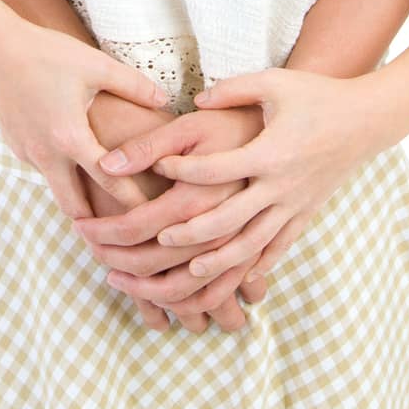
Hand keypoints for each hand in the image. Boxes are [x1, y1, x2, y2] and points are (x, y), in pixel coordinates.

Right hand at [0, 21, 171, 220]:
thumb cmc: (49, 53)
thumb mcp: (97, 65)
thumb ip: (133, 85)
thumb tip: (163, 99)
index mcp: (70, 138)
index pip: (108, 180)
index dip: (132, 200)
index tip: (149, 216)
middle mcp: (46, 154)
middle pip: (74, 207)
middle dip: (96, 219)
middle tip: (120, 224)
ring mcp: (26, 152)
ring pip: (56, 186)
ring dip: (76, 193)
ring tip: (100, 197)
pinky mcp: (14, 145)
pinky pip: (42, 167)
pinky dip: (58, 170)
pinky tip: (72, 157)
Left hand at [73, 105, 271, 319]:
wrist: (328, 118)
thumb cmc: (249, 114)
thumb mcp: (195, 121)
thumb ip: (150, 144)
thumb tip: (106, 164)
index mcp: (204, 189)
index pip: (142, 223)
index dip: (106, 230)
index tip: (79, 228)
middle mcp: (229, 220)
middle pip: (166, 262)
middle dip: (124, 266)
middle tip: (96, 261)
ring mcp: (256, 235)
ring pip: (202, 284)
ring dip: (160, 292)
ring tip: (128, 284)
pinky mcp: (278, 238)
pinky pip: (239, 280)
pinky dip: (208, 294)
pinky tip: (184, 291)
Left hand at [105, 69, 394, 284]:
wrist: (366, 119)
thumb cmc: (316, 95)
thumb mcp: (274, 82)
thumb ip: (233, 89)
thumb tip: (195, 98)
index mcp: (269, 152)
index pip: (216, 169)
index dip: (182, 169)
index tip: (158, 167)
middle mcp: (281, 186)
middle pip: (229, 220)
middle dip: (192, 233)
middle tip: (160, 237)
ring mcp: (295, 205)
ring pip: (254, 245)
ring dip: (221, 261)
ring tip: (192, 270)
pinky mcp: (306, 215)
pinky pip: (279, 248)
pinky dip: (257, 266)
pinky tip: (235, 278)